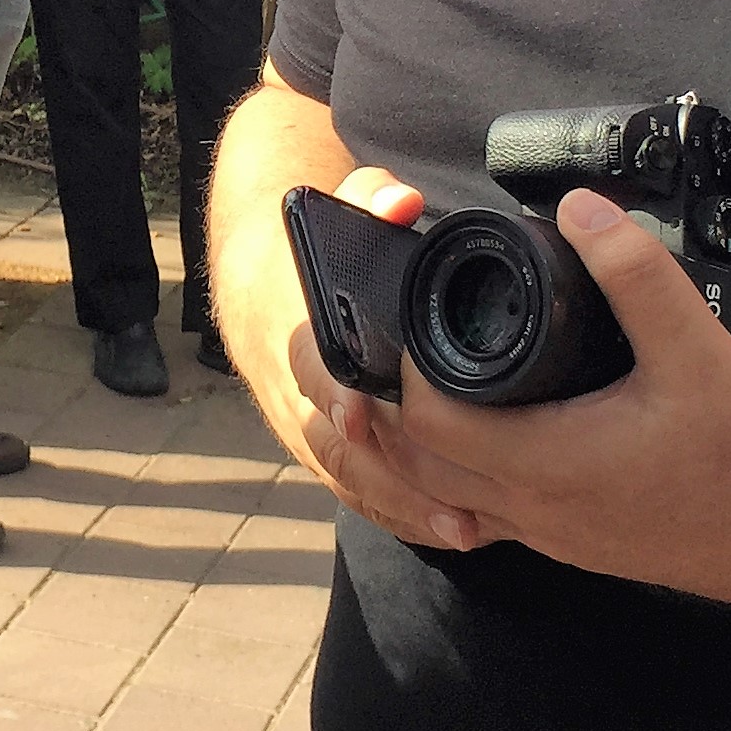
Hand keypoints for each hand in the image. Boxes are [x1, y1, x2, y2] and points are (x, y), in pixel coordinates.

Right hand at [221, 164, 466, 549]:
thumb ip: (370, 198)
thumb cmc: (315, 259)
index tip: (363, 418)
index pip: (311, 371)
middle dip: (396, 483)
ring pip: (353, 483)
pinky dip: (402, 517)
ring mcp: (313, 434)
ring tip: (469, 530)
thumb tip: (400, 201)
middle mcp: (300, 397)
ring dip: (407, 510)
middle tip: (458, 508)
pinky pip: (361, 497)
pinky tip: (454, 532)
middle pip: (340, 450)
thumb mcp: (339, 212)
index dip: (333, 396)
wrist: (260, 298)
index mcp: (299, 337)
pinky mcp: (331, 458)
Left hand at [339, 188, 730, 612]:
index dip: (406, 370)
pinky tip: (490, 434)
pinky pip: (498, 515)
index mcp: (550, 467)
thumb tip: (578, 206)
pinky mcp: (590, 546)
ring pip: (456, 499)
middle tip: (401, 340)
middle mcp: (541, 514)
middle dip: (395, 409)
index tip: (415, 314)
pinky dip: (470, 478)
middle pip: (422, 468)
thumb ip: (634, 273)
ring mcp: (563, 540)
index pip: (429, 425)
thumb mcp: (699, 347)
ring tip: (428, 378)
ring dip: (426, 448)